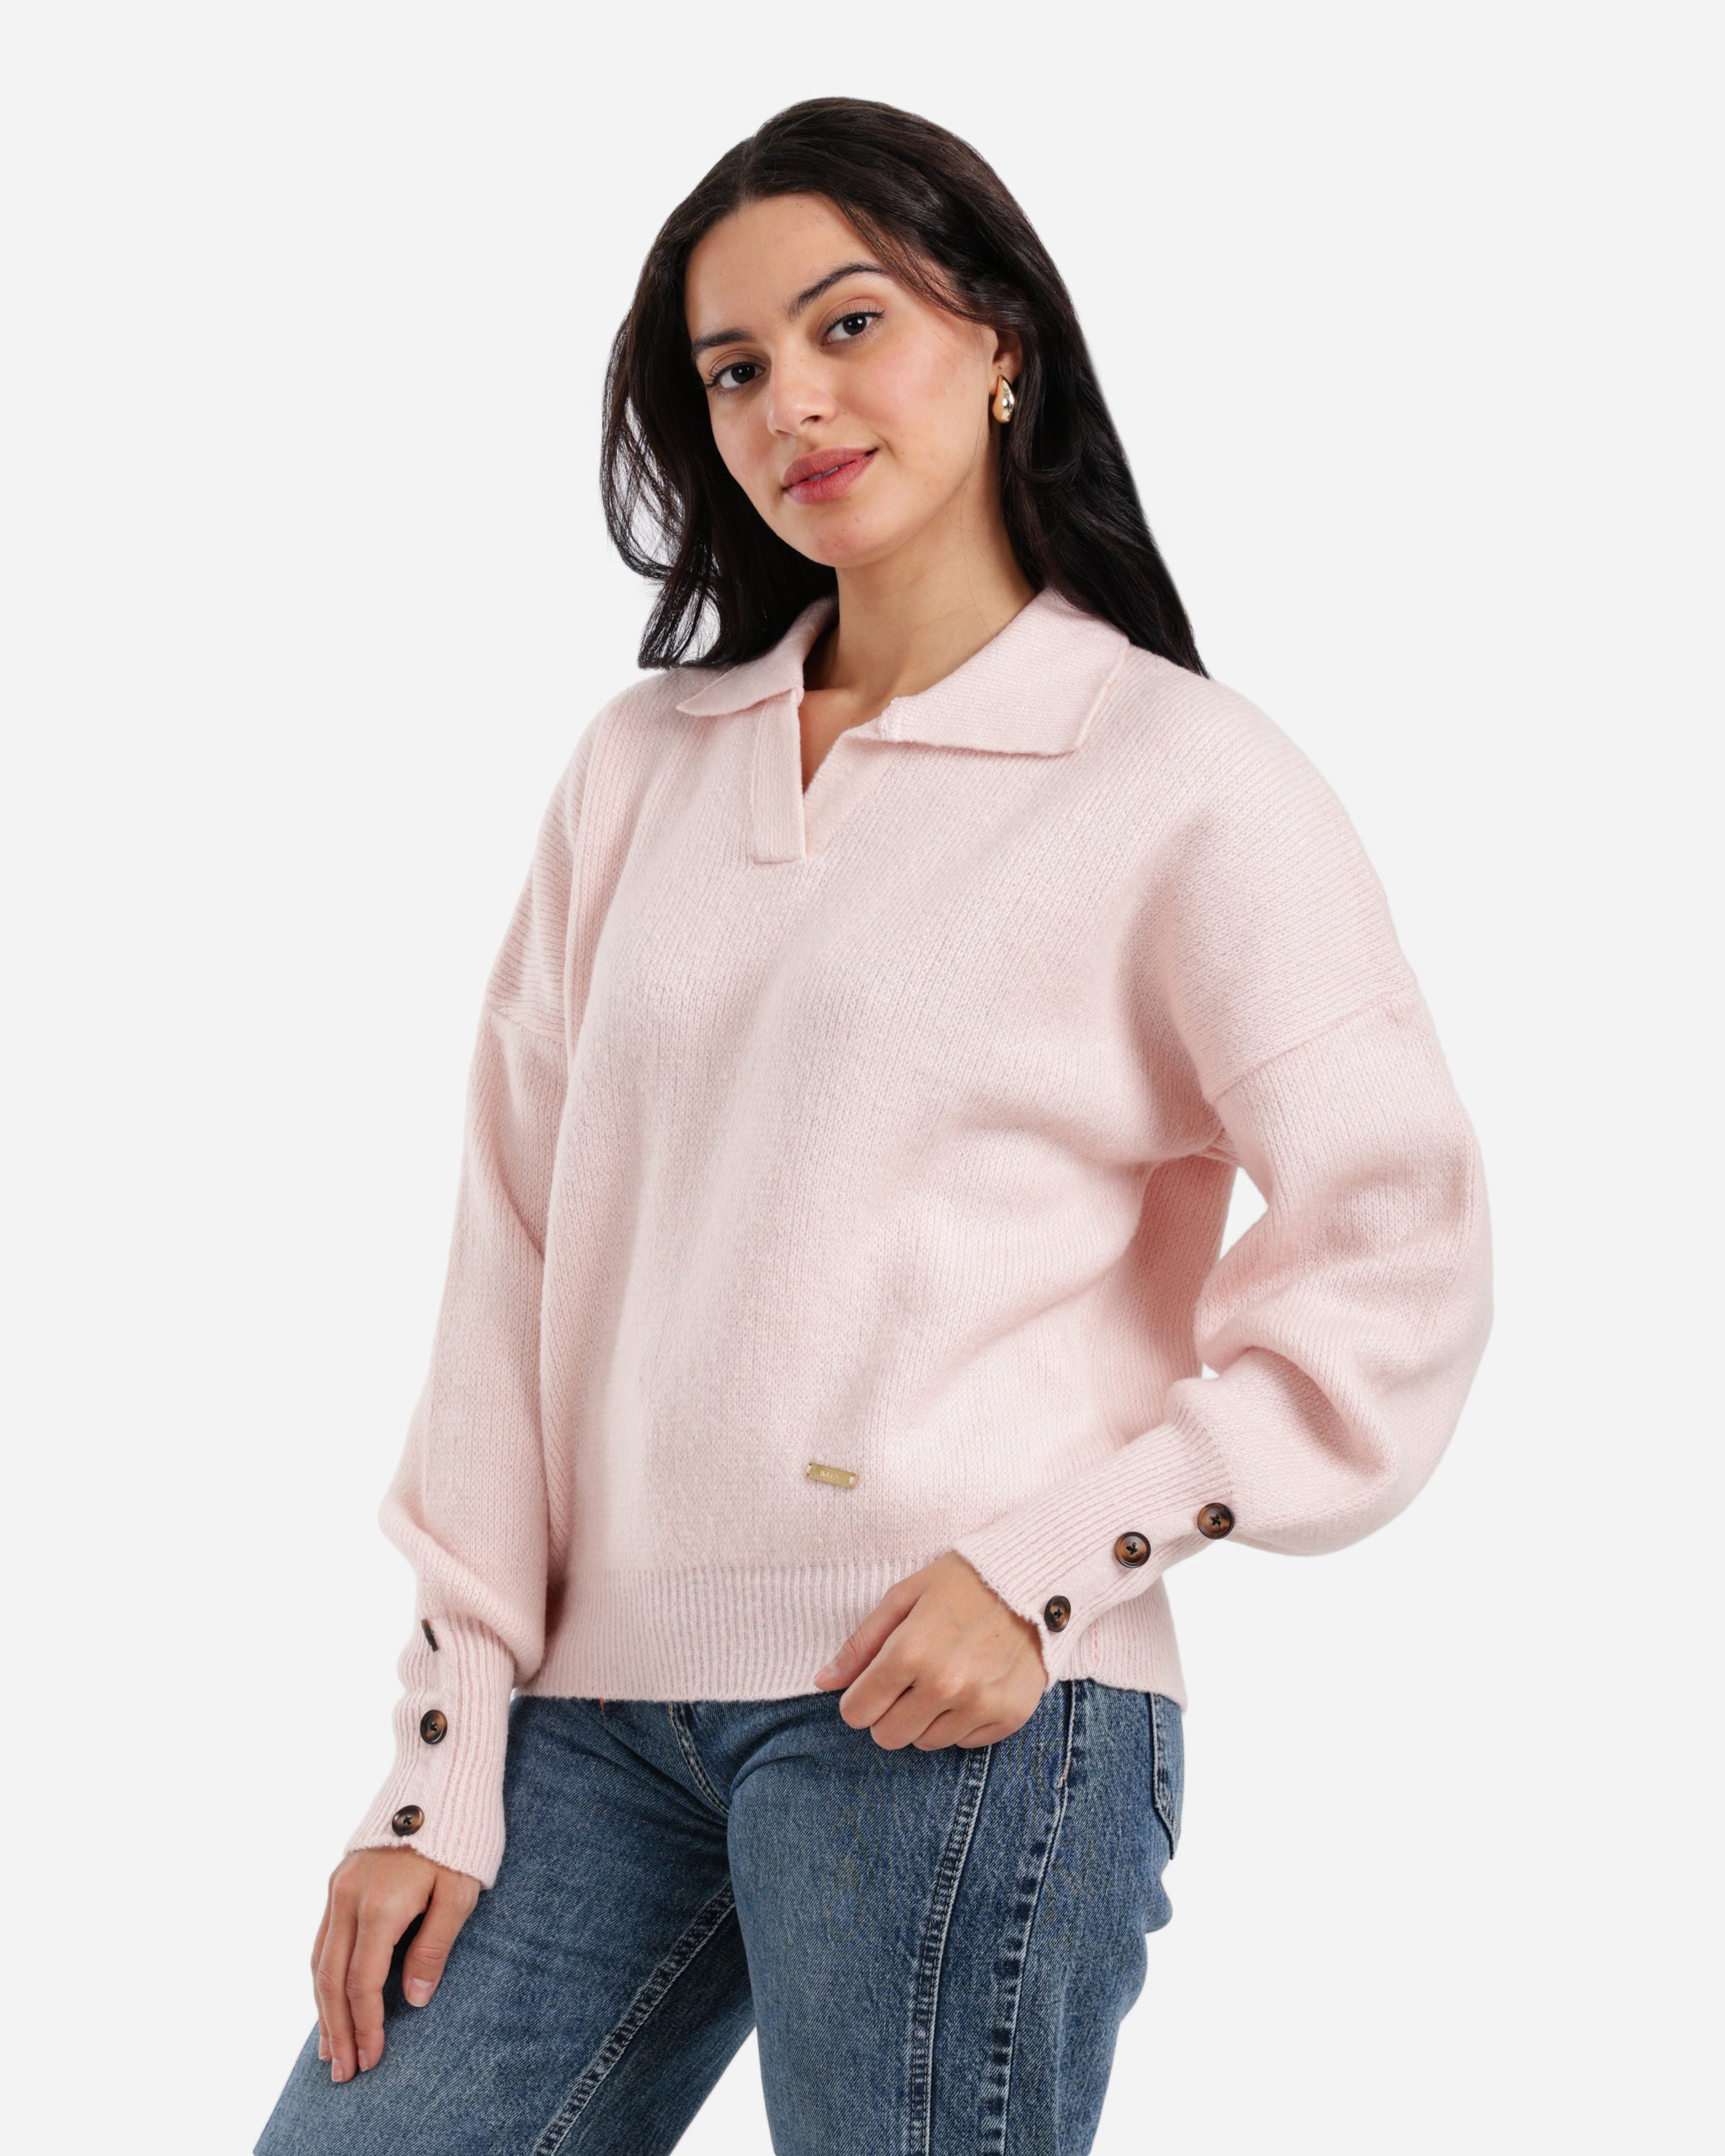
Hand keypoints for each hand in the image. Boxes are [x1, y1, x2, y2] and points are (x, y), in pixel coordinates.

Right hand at [312, 1846, 480, 2081]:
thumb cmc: (461, 1836)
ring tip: (328, 2047)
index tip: (372, 2061)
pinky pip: (322, 1937)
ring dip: (322, 2007)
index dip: (366, 2026)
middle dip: (336, 2030)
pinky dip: (322, 1974)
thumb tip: (412, 2001)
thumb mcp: (459, 1893)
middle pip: (331, 1979)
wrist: (440, 1774)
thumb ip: (433, 1947)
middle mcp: (349, 1898)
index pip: (362, 1983)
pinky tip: (327, 1996)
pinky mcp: (340, 1877)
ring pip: (319, 1959)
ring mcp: (339, 1886)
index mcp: (379, 1906)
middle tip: (341, 2073)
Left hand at [811, 1549, 1047, 1749]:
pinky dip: (961, 1721)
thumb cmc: (962, 1581)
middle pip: (888, 1737)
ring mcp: (980, 1705)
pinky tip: (972, 1685)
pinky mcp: (1009, 1717)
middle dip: (889, 1713)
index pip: (858, 1713)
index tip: (871, 1684)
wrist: (1035, 1579)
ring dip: (926, 1718)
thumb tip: (822, 1682)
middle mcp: (945, 1685)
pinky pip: (964, 1742)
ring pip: (925, 1743)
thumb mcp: (904, 1596)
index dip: (858, 1699)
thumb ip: (861, 1643)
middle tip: (908, 1681)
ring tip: (944, 1677)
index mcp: (910, 1652)